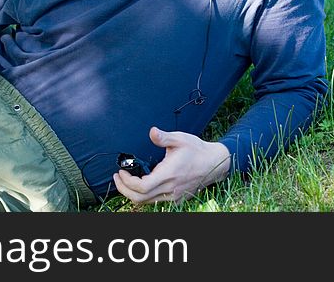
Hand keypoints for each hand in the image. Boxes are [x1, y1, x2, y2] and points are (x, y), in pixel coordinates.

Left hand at [112, 127, 230, 204]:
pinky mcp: (176, 198)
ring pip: (146, 202)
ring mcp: (173, 196)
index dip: (126, 182)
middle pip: (139, 198)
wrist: (214, 163)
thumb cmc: (197, 150)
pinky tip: (142, 184)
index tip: (121, 172)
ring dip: (133, 193)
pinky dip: (144, 195)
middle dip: (124, 189)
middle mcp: (170, 188)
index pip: (141, 187)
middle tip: (118, 178)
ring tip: (126, 181)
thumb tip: (152, 132)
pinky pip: (155, 201)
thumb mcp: (180, 139)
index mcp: (168, 174)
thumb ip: (163, 137)